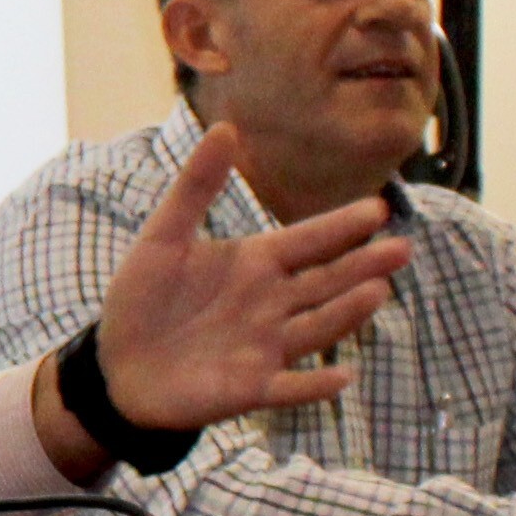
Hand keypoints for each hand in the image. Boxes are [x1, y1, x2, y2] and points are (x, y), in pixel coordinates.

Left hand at [81, 124, 410, 432]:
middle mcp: (272, 303)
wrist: (115, 363)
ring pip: (316, 328)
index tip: (377, 208)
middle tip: (400, 248)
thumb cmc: (143, 297)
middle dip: (363, 266)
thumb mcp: (163, 236)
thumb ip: (195, 187)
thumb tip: (225, 128)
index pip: (308, 241)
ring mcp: (266, 346)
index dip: (339, 227)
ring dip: (346, 313)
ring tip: (376, 292)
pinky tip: (341, 377)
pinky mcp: (250, 387)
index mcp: (257, 263)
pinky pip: (288, 386)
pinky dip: (313, 385)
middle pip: (325, 282)